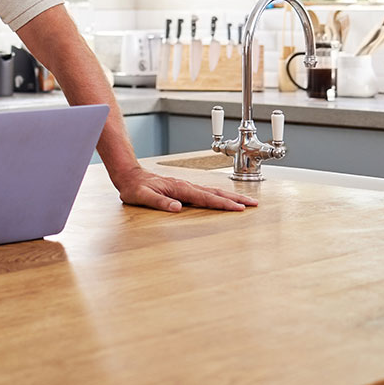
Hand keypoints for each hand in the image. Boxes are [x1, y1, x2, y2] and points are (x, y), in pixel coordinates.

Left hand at [112, 166, 258, 212]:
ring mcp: (186, 186)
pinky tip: (223, 199)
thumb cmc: (135, 188)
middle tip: (254, 204)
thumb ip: (159, 202)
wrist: (129, 176)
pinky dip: (219, 196)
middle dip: (235, 199)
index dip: (223, 204)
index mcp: (180, 188)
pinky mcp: (184, 189)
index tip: (239, 208)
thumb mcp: (142, 197)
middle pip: (215, 192)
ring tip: (246, 202)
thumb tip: (177, 207)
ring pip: (213, 191)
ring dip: (230, 196)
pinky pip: (206, 193)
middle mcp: (186, 186)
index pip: (206, 198)